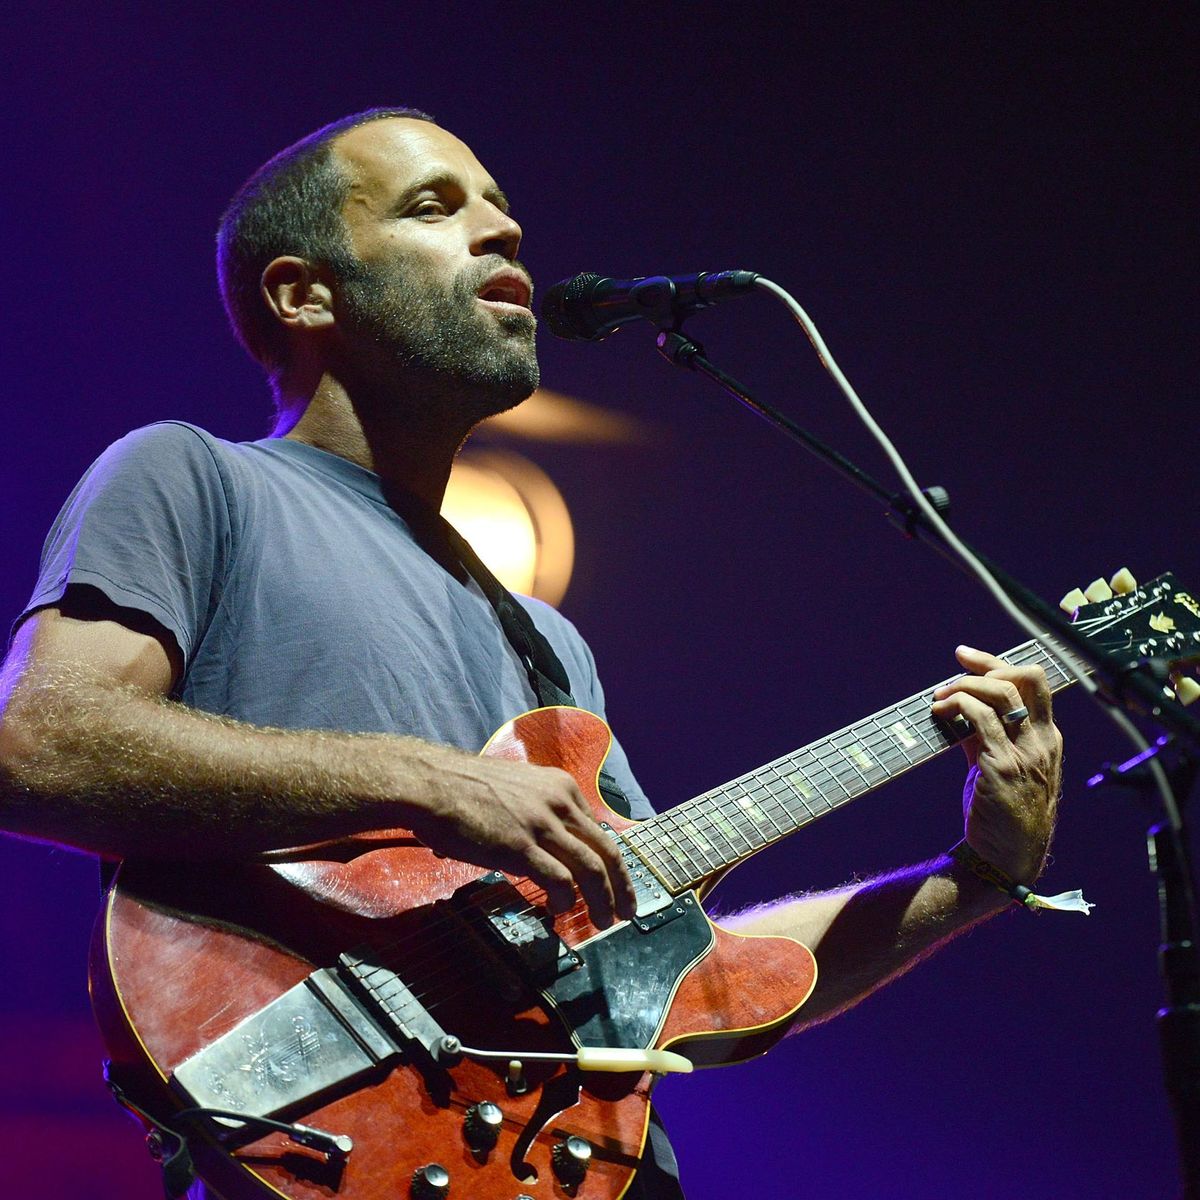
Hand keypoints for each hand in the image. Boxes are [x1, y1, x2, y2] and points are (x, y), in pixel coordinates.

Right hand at [406, 752, 638, 928]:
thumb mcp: (518, 790)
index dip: (610, 863)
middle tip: (626, 912)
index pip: (599, 830)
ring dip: (602, 900)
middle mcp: (560, 803)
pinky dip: (566, 899)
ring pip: (591, 869)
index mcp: (561, 788)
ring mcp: (542, 825)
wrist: (433, 784)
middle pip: (605, 850)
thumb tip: (547, 848)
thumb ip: (539, 813)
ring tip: (602, 921)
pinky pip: (560, 880)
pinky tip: (560, 910)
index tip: (614, 884)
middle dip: (620, 886)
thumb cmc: (465, 789)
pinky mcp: (521, 847)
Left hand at [930, 645, 1062, 882]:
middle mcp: (1043, 742)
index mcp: (1048, 739)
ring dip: (964, 686)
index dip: (999, 663)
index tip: (966, 656)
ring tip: (939, 696)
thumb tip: (956, 710)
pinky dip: (956, 706)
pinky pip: (980, 719)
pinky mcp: (1002, 767)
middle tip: (954, 669)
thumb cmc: (1001, 814)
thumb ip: (984, 737)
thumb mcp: (999, 767)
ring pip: (1001, 694)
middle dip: (987, 664)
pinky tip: (938, 711)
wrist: (1003, 859)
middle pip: (1027, 678)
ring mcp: (1026, 754)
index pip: (1034, 684)